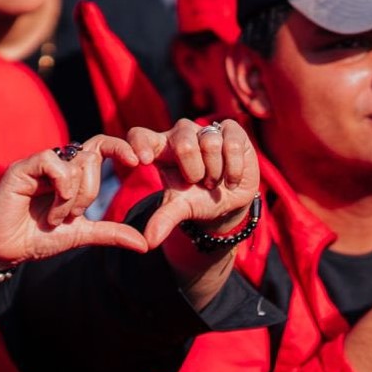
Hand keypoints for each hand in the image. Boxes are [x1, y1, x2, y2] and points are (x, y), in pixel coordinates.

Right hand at [0, 136, 150, 265]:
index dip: (120, 147)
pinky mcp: (22, 168)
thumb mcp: (81, 234)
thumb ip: (110, 233)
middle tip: (73, 216)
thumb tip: (144, 244)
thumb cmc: (36, 237)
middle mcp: (56, 164)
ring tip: (55, 218)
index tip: (138, 162)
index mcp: (72, 174)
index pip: (101, 147)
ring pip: (75, 162)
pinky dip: (60, 187)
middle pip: (92, 157)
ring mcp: (39, 164)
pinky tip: (50, 210)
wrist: (2, 250)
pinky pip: (53, 162)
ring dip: (72, 198)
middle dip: (90, 193)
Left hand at [125, 119, 259, 248]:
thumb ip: (163, 220)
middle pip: (182, 144)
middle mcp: (180, 134)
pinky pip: (231, 145)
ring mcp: (206, 129)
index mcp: (160, 149)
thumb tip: (149, 242)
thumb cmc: (198, 198)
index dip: (139, 144)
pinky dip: (233, 168)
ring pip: (209, 144)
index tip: (142, 162)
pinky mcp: (230, 129)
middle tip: (200, 183)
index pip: (140, 136)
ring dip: (215, 172)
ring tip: (215, 180)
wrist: (230, 199)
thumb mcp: (180, 208)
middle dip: (194, 172)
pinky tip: (232, 178)